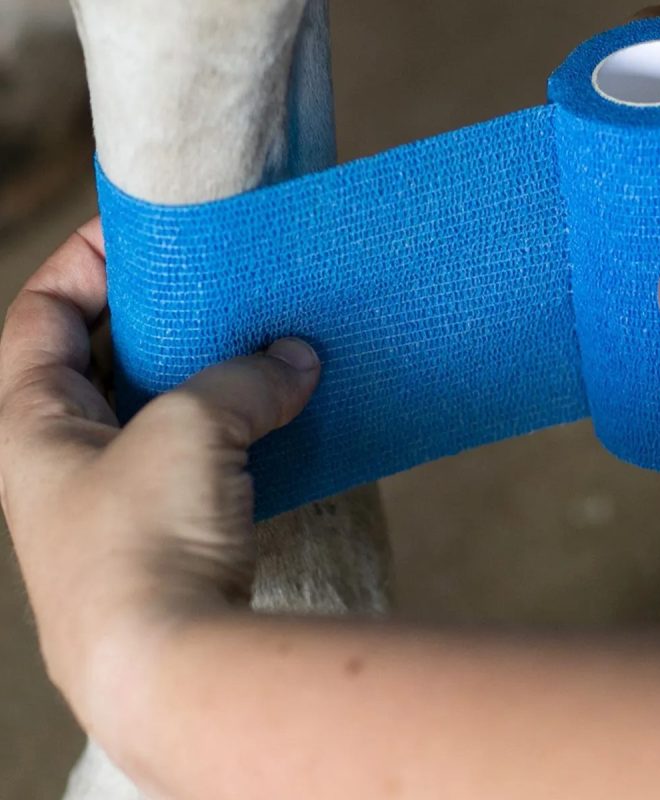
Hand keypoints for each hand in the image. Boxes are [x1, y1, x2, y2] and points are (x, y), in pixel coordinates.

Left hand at [0, 218, 319, 726]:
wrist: (170, 671)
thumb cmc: (140, 545)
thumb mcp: (186, 430)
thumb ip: (243, 379)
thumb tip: (298, 357)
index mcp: (31, 424)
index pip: (40, 315)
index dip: (85, 264)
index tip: (145, 233)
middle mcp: (68, 460)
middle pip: (105, 358)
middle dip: (158, 318)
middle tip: (217, 285)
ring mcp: (123, 497)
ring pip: (163, 410)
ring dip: (210, 375)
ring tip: (258, 339)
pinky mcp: (176, 529)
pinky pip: (205, 454)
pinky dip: (238, 426)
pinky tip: (279, 409)